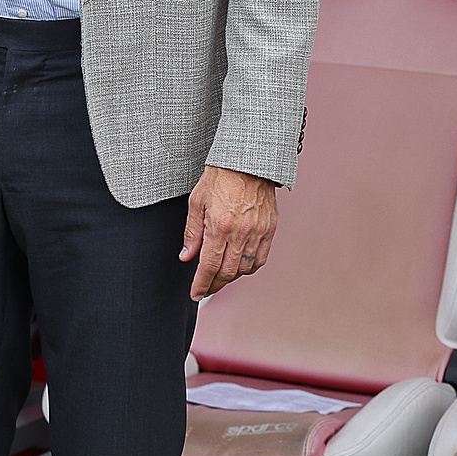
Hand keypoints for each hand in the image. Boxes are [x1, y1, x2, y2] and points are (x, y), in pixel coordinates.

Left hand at [179, 165, 275, 301]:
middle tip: (205, 288)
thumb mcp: (196, 202)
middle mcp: (241, 232)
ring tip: (219, 277)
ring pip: (245, 269)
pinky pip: (260, 259)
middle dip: (214, 284)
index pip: (209, 266)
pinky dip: (249, 268)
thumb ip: (192, 233)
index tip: (196, 293)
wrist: (247, 162)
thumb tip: (186, 256)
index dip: (201, 284)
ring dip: (231, 277)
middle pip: (227, 271)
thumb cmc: (219, 178)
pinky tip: (239, 267)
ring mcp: (258, 232)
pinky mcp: (270, 230)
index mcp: (219, 226)